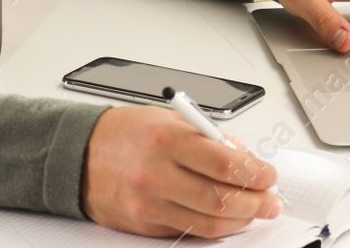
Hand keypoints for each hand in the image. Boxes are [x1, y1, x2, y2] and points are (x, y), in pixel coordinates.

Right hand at [81, 105, 282, 236]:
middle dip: (256, 202)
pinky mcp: (144, 223)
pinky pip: (188, 231)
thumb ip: (208, 138)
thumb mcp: (169, 119)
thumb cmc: (125, 132)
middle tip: (271, 200)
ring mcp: (149, 202)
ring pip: (208, 222)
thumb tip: (244, 158)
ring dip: (241, 219)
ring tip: (256, 211)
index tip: (269, 176)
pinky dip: (214, 227)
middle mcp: (157, 173)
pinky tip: (227, 219)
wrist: (78, 154)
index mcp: (168, 138)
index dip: (257, 174)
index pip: (226, 164)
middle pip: (221, 198)